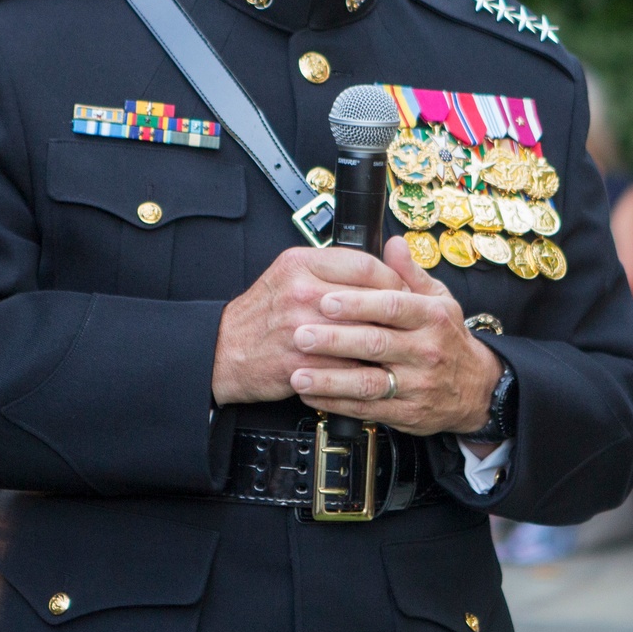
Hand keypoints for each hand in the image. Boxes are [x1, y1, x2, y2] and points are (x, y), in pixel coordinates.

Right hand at [211, 244, 407, 406]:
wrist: (223, 352)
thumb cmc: (261, 316)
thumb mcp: (289, 275)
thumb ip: (330, 267)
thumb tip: (381, 265)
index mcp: (300, 263)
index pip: (365, 264)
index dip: (393, 279)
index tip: (404, 291)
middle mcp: (301, 291)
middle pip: (370, 299)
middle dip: (395, 314)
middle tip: (408, 323)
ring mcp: (301, 327)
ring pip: (364, 333)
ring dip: (385, 343)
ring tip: (396, 346)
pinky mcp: (303, 361)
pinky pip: (349, 364)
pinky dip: (366, 368)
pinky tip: (373, 368)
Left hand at [288, 236, 502, 435]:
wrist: (477, 389)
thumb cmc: (447, 338)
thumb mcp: (440, 301)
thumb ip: (410, 273)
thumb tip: (392, 242)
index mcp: (432, 317)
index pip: (393, 306)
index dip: (359, 303)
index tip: (326, 300)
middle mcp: (426, 351)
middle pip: (376, 344)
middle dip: (335, 340)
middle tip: (300, 334)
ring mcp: (417, 385)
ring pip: (369, 382)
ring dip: (330, 379)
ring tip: (298, 373)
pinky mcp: (407, 413)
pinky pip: (367, 409)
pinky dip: (337, 404)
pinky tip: (312, 395)